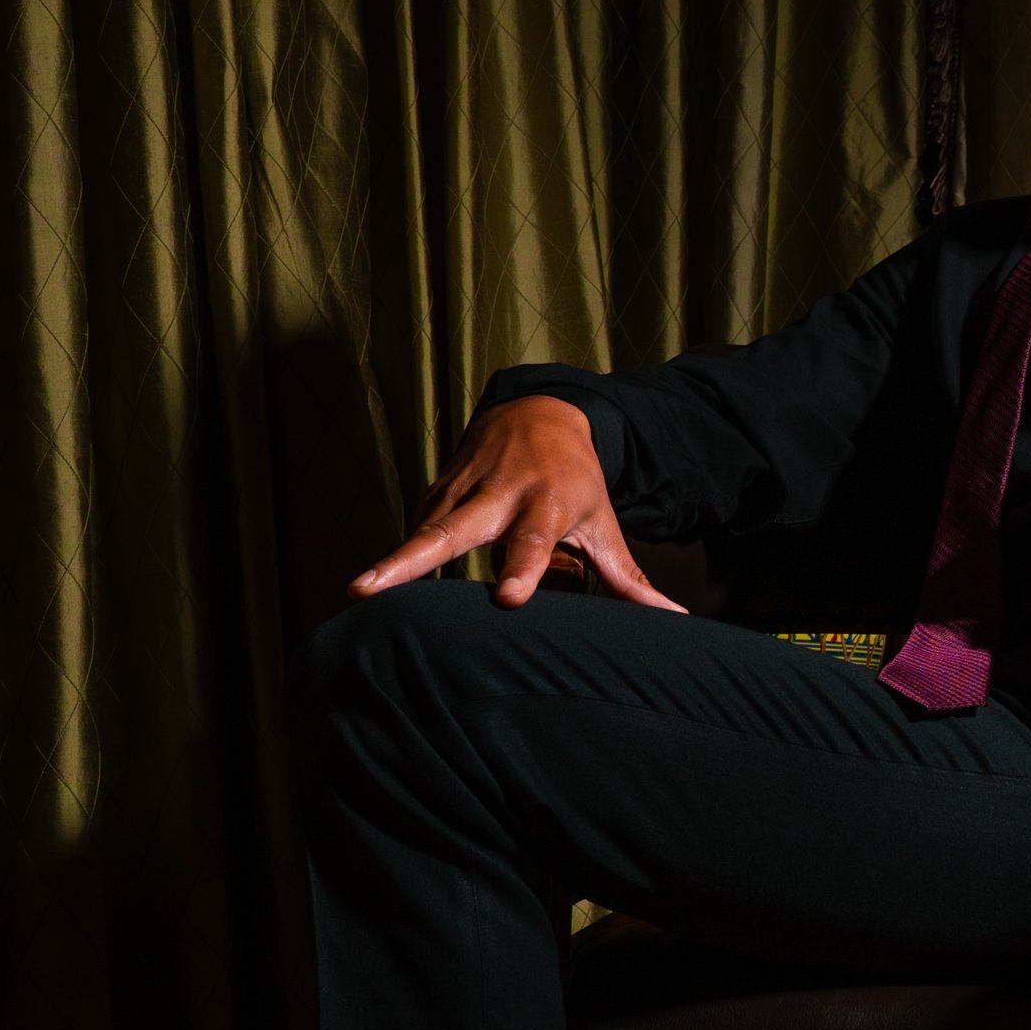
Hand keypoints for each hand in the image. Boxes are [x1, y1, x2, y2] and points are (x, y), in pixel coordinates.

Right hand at [349, 395, 684, 613]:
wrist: (543, 412)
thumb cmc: (579, 481)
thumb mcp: (606, 523)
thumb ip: (630, 578)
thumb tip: (674, 617)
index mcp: (546, 505)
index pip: (532, 544)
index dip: (522, 571)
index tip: (508, 600)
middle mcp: (498, 494)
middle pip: (450, 533)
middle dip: (412, 561)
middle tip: (372, 589)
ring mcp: (461, 488)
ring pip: (423, 528)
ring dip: (391, 561)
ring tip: (357, 596)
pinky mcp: (439, 490)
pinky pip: (419, 526)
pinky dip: (399, 556)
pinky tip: (374, 587)